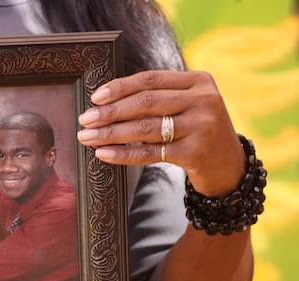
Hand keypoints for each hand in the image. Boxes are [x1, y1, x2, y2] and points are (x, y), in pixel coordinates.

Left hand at [77, 70, 245, 197]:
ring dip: (110, 133)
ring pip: (145, 129)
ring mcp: (202, 126)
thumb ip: (157, 98)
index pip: (150, 79)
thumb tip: (104, 103)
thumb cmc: (197, 131)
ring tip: (87, 137)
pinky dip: (123, 153)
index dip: (119, 87)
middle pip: (145, 103)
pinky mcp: (196, 152)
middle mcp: (203, 100)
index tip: (95, 98)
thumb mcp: (186, 106)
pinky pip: (150, 153)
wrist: (230, 166)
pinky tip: (103, 153)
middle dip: (110, 112)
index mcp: (198, 80)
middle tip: (84, 119)